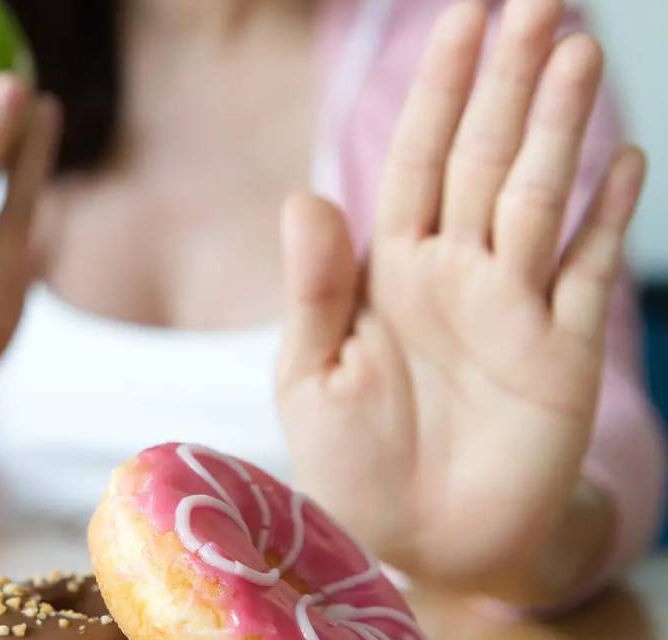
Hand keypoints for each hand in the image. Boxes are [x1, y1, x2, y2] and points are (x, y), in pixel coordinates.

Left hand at [276, 0, 646, 602]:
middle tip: (537, 2)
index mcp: (390, 269)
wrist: (419, 547)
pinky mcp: (561, 354)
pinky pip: (587, 271)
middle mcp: (455, 272)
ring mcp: (513, 307)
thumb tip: (304, 195)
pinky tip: (623, 157)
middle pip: (486, 156)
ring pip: (539, 195)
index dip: (439, 87)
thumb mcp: (311, 375)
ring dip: (558, 126)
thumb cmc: (353, 464)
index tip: (460, 14)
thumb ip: (316, 287)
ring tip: (575, 50)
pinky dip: (606, 216)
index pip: (418, 156)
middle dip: (508, 80)